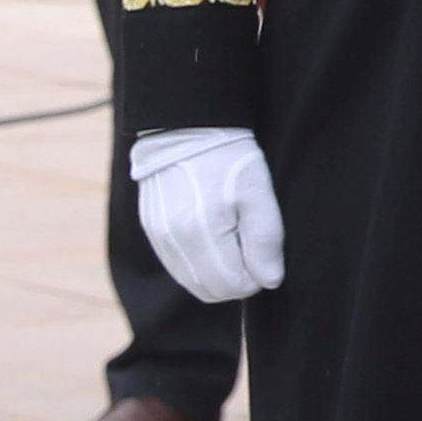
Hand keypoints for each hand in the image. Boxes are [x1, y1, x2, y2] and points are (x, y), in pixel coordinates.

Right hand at [130, 126, 287, 301]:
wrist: (187, 129)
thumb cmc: (229, 159)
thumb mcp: (258, 194)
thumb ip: (265, 241)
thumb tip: (270, 281)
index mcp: (201, 234)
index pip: (232, 286)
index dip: (255, 277)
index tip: (263, 254)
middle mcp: (174, 242)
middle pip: (210, 291)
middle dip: (236, 279)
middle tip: (250, 248)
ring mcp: (159, 238)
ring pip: (192, 282)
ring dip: (216, 273)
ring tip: (232, 238)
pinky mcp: (152, 231)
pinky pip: (177, 266)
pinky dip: (197, 262)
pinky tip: (212, 235)